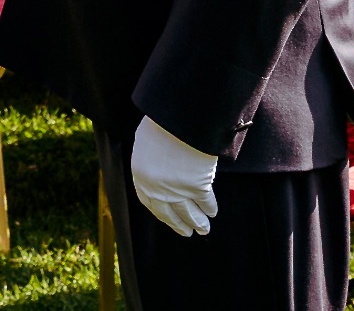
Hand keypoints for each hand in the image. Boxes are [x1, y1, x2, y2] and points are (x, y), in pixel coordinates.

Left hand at [131, 115, 217, 236]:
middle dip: (178, 224)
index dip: (159, 212)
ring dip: (197, 223)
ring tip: (204, 230)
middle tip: (187, 233)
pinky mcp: (196, 187)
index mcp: (140, 175)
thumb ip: (150, 159)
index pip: (148, 201)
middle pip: (168, 213)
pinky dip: (210, 208)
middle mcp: (156, 187)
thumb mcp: (146, 142)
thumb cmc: (161, 125)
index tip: (168, 219)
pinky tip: (213, 212)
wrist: (177, 121)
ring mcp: (177, 190)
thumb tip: (157, 166)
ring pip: (188, 213)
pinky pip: (205, 202)